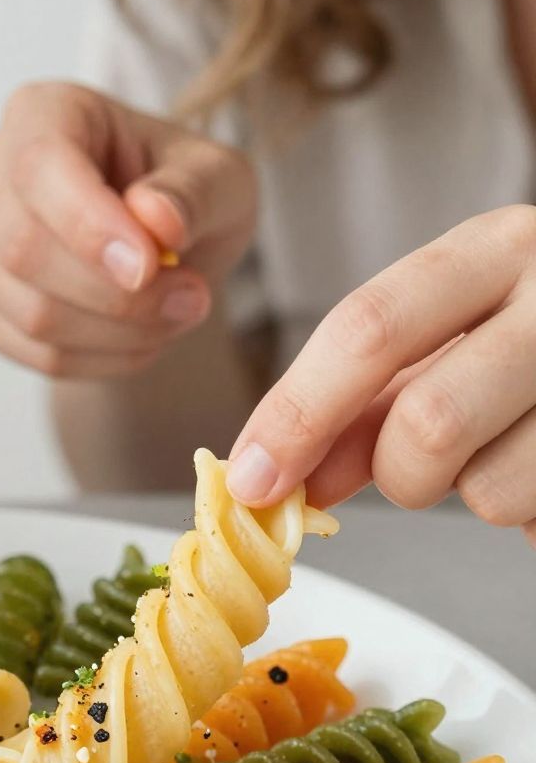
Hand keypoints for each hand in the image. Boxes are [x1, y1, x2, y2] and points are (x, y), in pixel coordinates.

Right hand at [0, 81, 255, 377]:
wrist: (164, 245)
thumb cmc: (185, 194)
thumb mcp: (220, 176)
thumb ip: (196, 191)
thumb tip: (155, 218)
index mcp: (41, 113)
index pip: (39, 166)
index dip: (89, 225)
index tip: (151, 265)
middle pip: (24, 250)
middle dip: (119, 295)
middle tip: (193, 297)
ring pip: (32, 314)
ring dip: (122, 333)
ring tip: (177, 311)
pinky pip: (37, 354)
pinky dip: (104, 359)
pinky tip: (142, 334)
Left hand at [226, 206, 535, 543]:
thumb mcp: (454, 349)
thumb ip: (366, 405)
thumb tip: (281, 474)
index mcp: (497, 246)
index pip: (369, 327)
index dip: (297, 414)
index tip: (253, 480)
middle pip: (427, 423)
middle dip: (397, 475)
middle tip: (411, 474)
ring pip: (488, 490)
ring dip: (477, 499)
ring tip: (515, 455)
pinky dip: (531, 516)